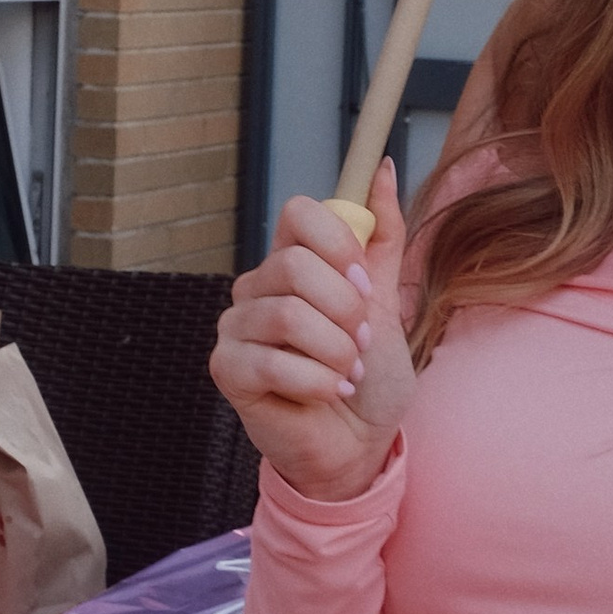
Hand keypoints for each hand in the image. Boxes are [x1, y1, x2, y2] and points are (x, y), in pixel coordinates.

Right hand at [211, 167, 415, 504]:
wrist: (361, 444)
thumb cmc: (369, 376)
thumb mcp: (385, 298)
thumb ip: (381, 236)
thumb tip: (384, 169)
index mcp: (291, 263)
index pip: (298, 212)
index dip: (337, 242)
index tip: (361, 281)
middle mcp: (255, 288)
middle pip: (294, 265)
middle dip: (345, 309)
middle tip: (359, 341)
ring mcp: (235, 328)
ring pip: (287, 315)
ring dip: (336, 351)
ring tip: (348, 372)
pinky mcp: (227, 369)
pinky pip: (273, 361)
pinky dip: (318, 381)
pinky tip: (329, 393)